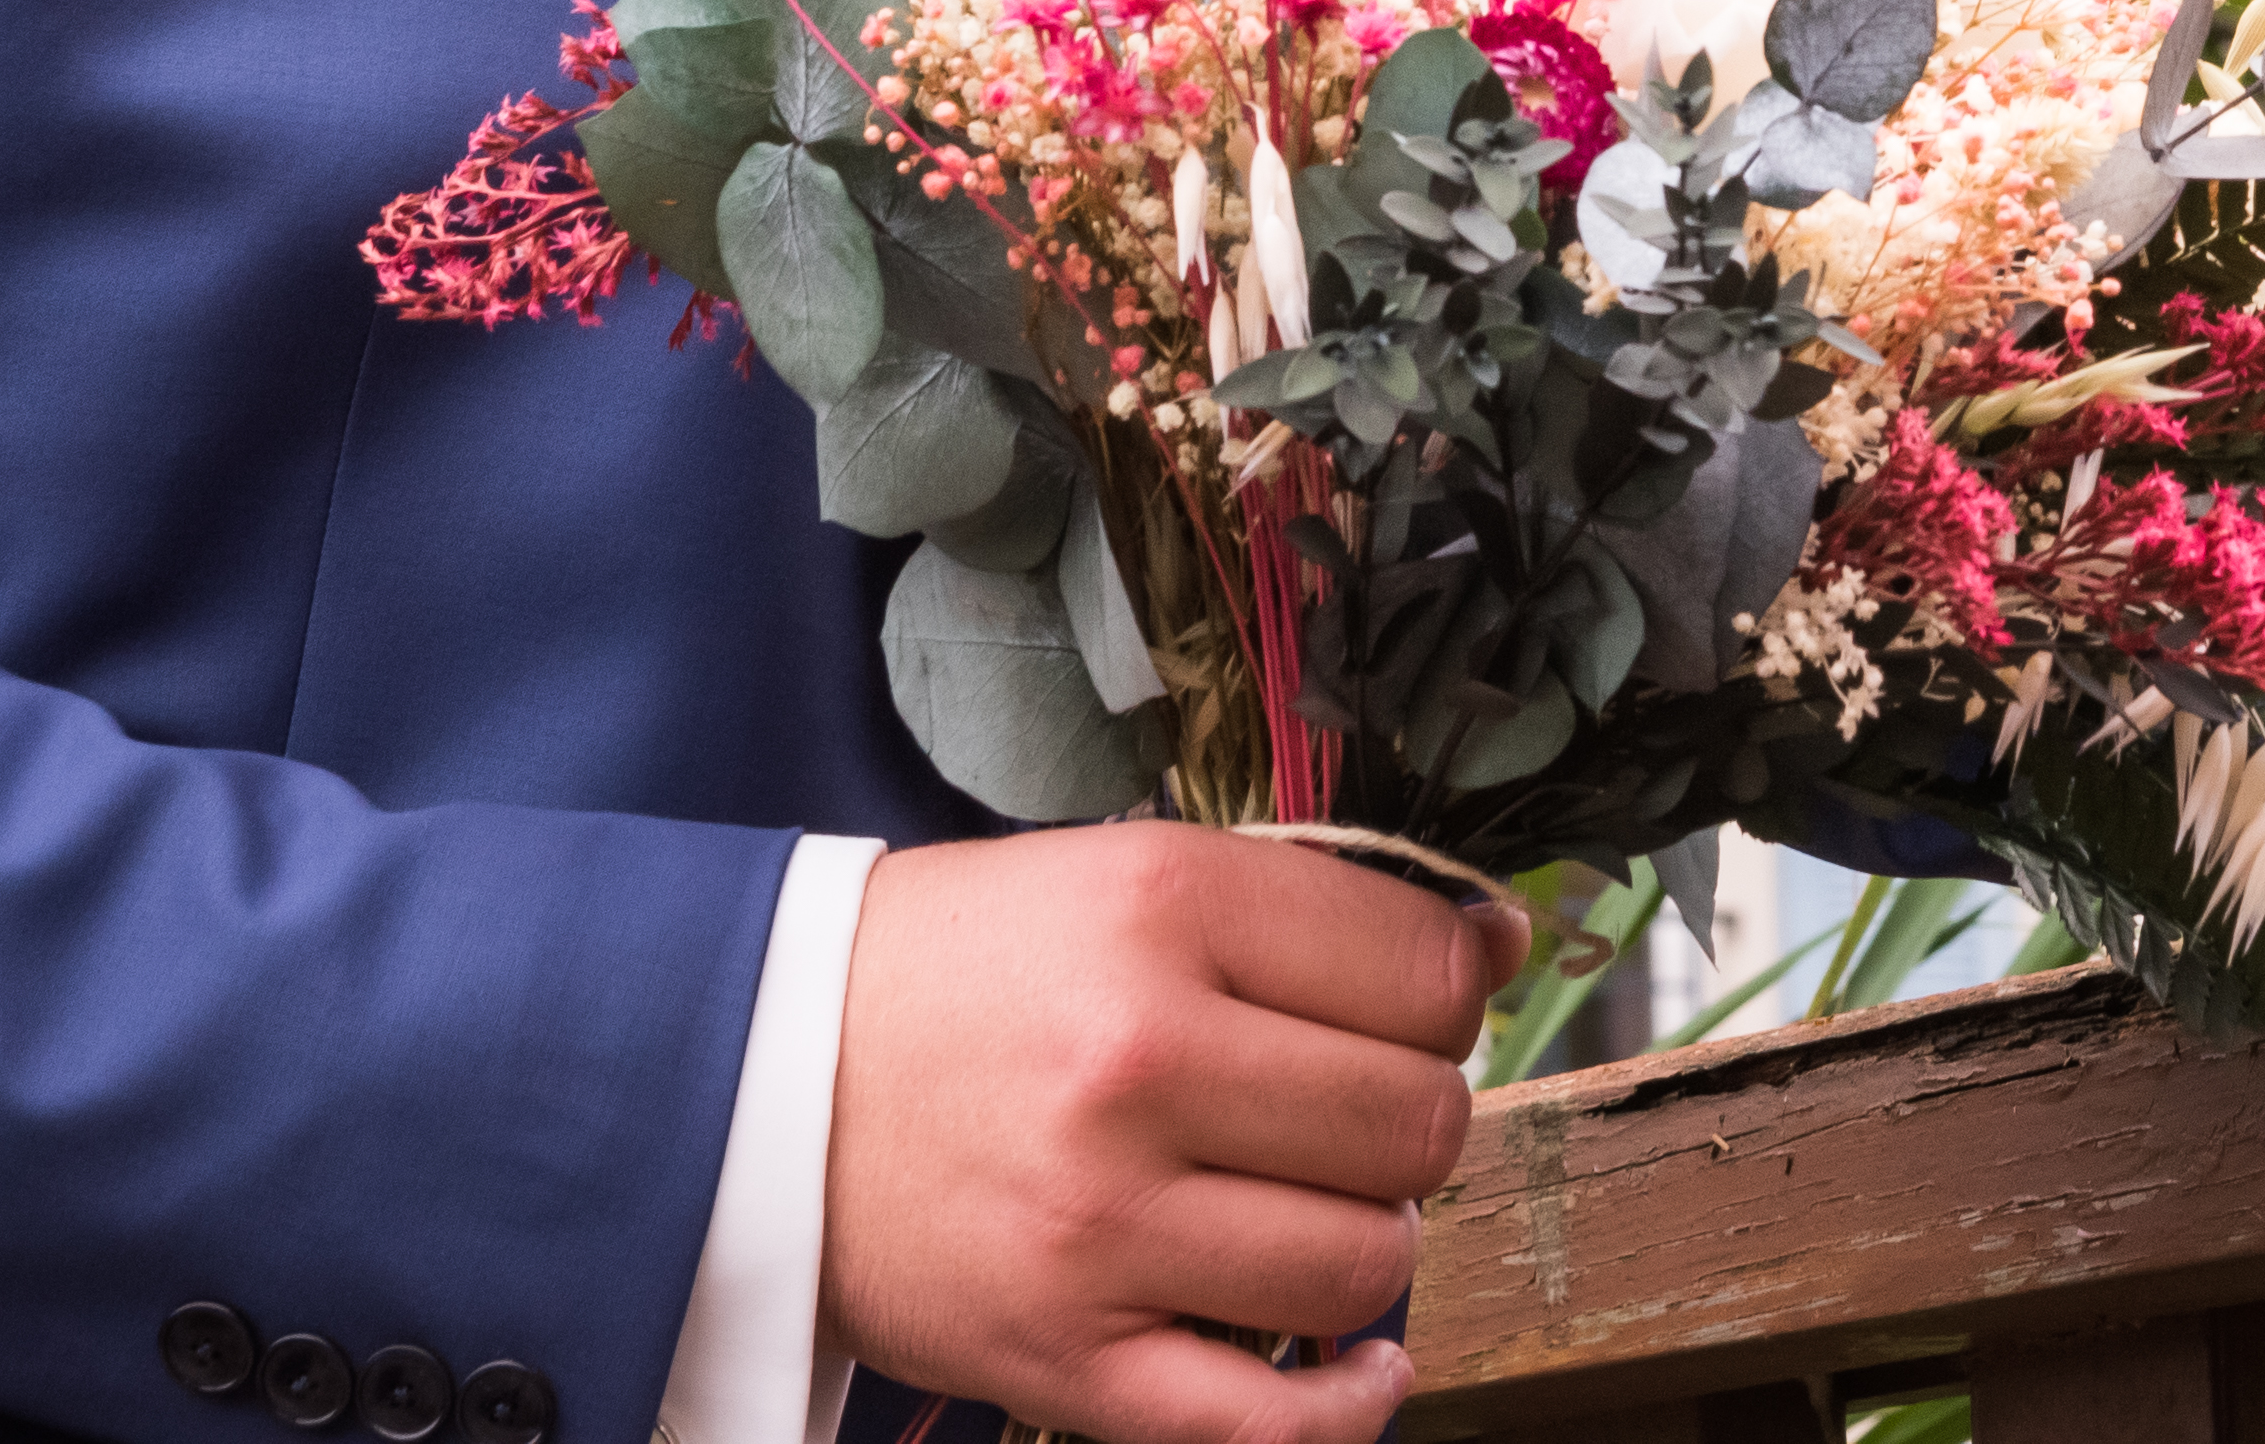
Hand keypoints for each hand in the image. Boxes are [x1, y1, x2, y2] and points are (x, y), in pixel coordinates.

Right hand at [817, 830, 1530, 1443]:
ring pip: (1363, 1265)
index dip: (1449, 1001)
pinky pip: (1268, 1421)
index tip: (1416, 1011)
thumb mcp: (1128, 875)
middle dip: (1414, 1123)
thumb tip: (1499, 945)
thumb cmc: (970, 973)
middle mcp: (1138, 1062)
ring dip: (1369, 1243)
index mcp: (1161, 911)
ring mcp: (1102, 1223)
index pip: (1424, 978)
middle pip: (1414, 1125)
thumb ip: (1312, 907)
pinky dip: (1346, 1404)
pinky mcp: (1064, 1354)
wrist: (765, 1079)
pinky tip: (1360, 1363)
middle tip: (1348, 1112)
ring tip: (1304, 1205)